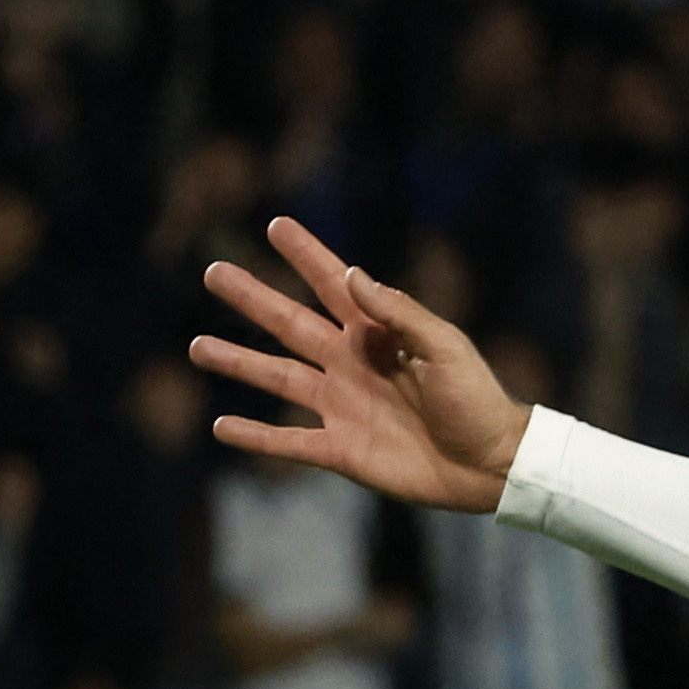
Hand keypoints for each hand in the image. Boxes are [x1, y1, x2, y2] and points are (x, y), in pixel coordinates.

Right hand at [194, 214, 525, 513]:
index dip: (307, 255)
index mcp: (378, 333)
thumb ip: (399, 311)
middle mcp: (351, 364)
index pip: (333, 284)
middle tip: (213, 272)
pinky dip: (256, 437)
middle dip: (253, 298)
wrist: (491, 463)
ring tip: (197, 347)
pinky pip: (289, 442)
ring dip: (238, 363)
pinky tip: (221, 427)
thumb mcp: (444, 346)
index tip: (277, 225)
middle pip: (289, 324)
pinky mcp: (342, 450)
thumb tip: (353, 273)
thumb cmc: (476, 399)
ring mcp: (342, 406)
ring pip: (277, 378)